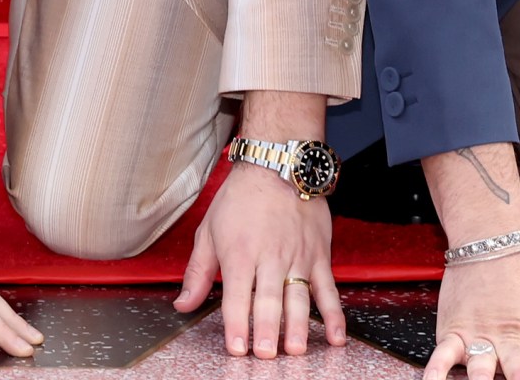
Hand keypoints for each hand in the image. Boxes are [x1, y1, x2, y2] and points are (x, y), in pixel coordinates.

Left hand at [176, 161, 342, 356]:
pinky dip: (335, 314)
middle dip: (267, 330)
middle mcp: (270, 256)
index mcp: (240, 252)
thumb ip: (197, 273)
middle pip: (269, 299)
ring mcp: (298, 257)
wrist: (277, 164)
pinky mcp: (319, 255)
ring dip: (299, 326)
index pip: (236, 295)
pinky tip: (337, 336)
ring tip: (296, 349)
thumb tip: (183, 304)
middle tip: (266, 355)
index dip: (236, 324)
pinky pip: (328, 288)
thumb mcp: (209, 231)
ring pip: (299, 297)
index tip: (236, 347)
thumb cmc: (240, 198)